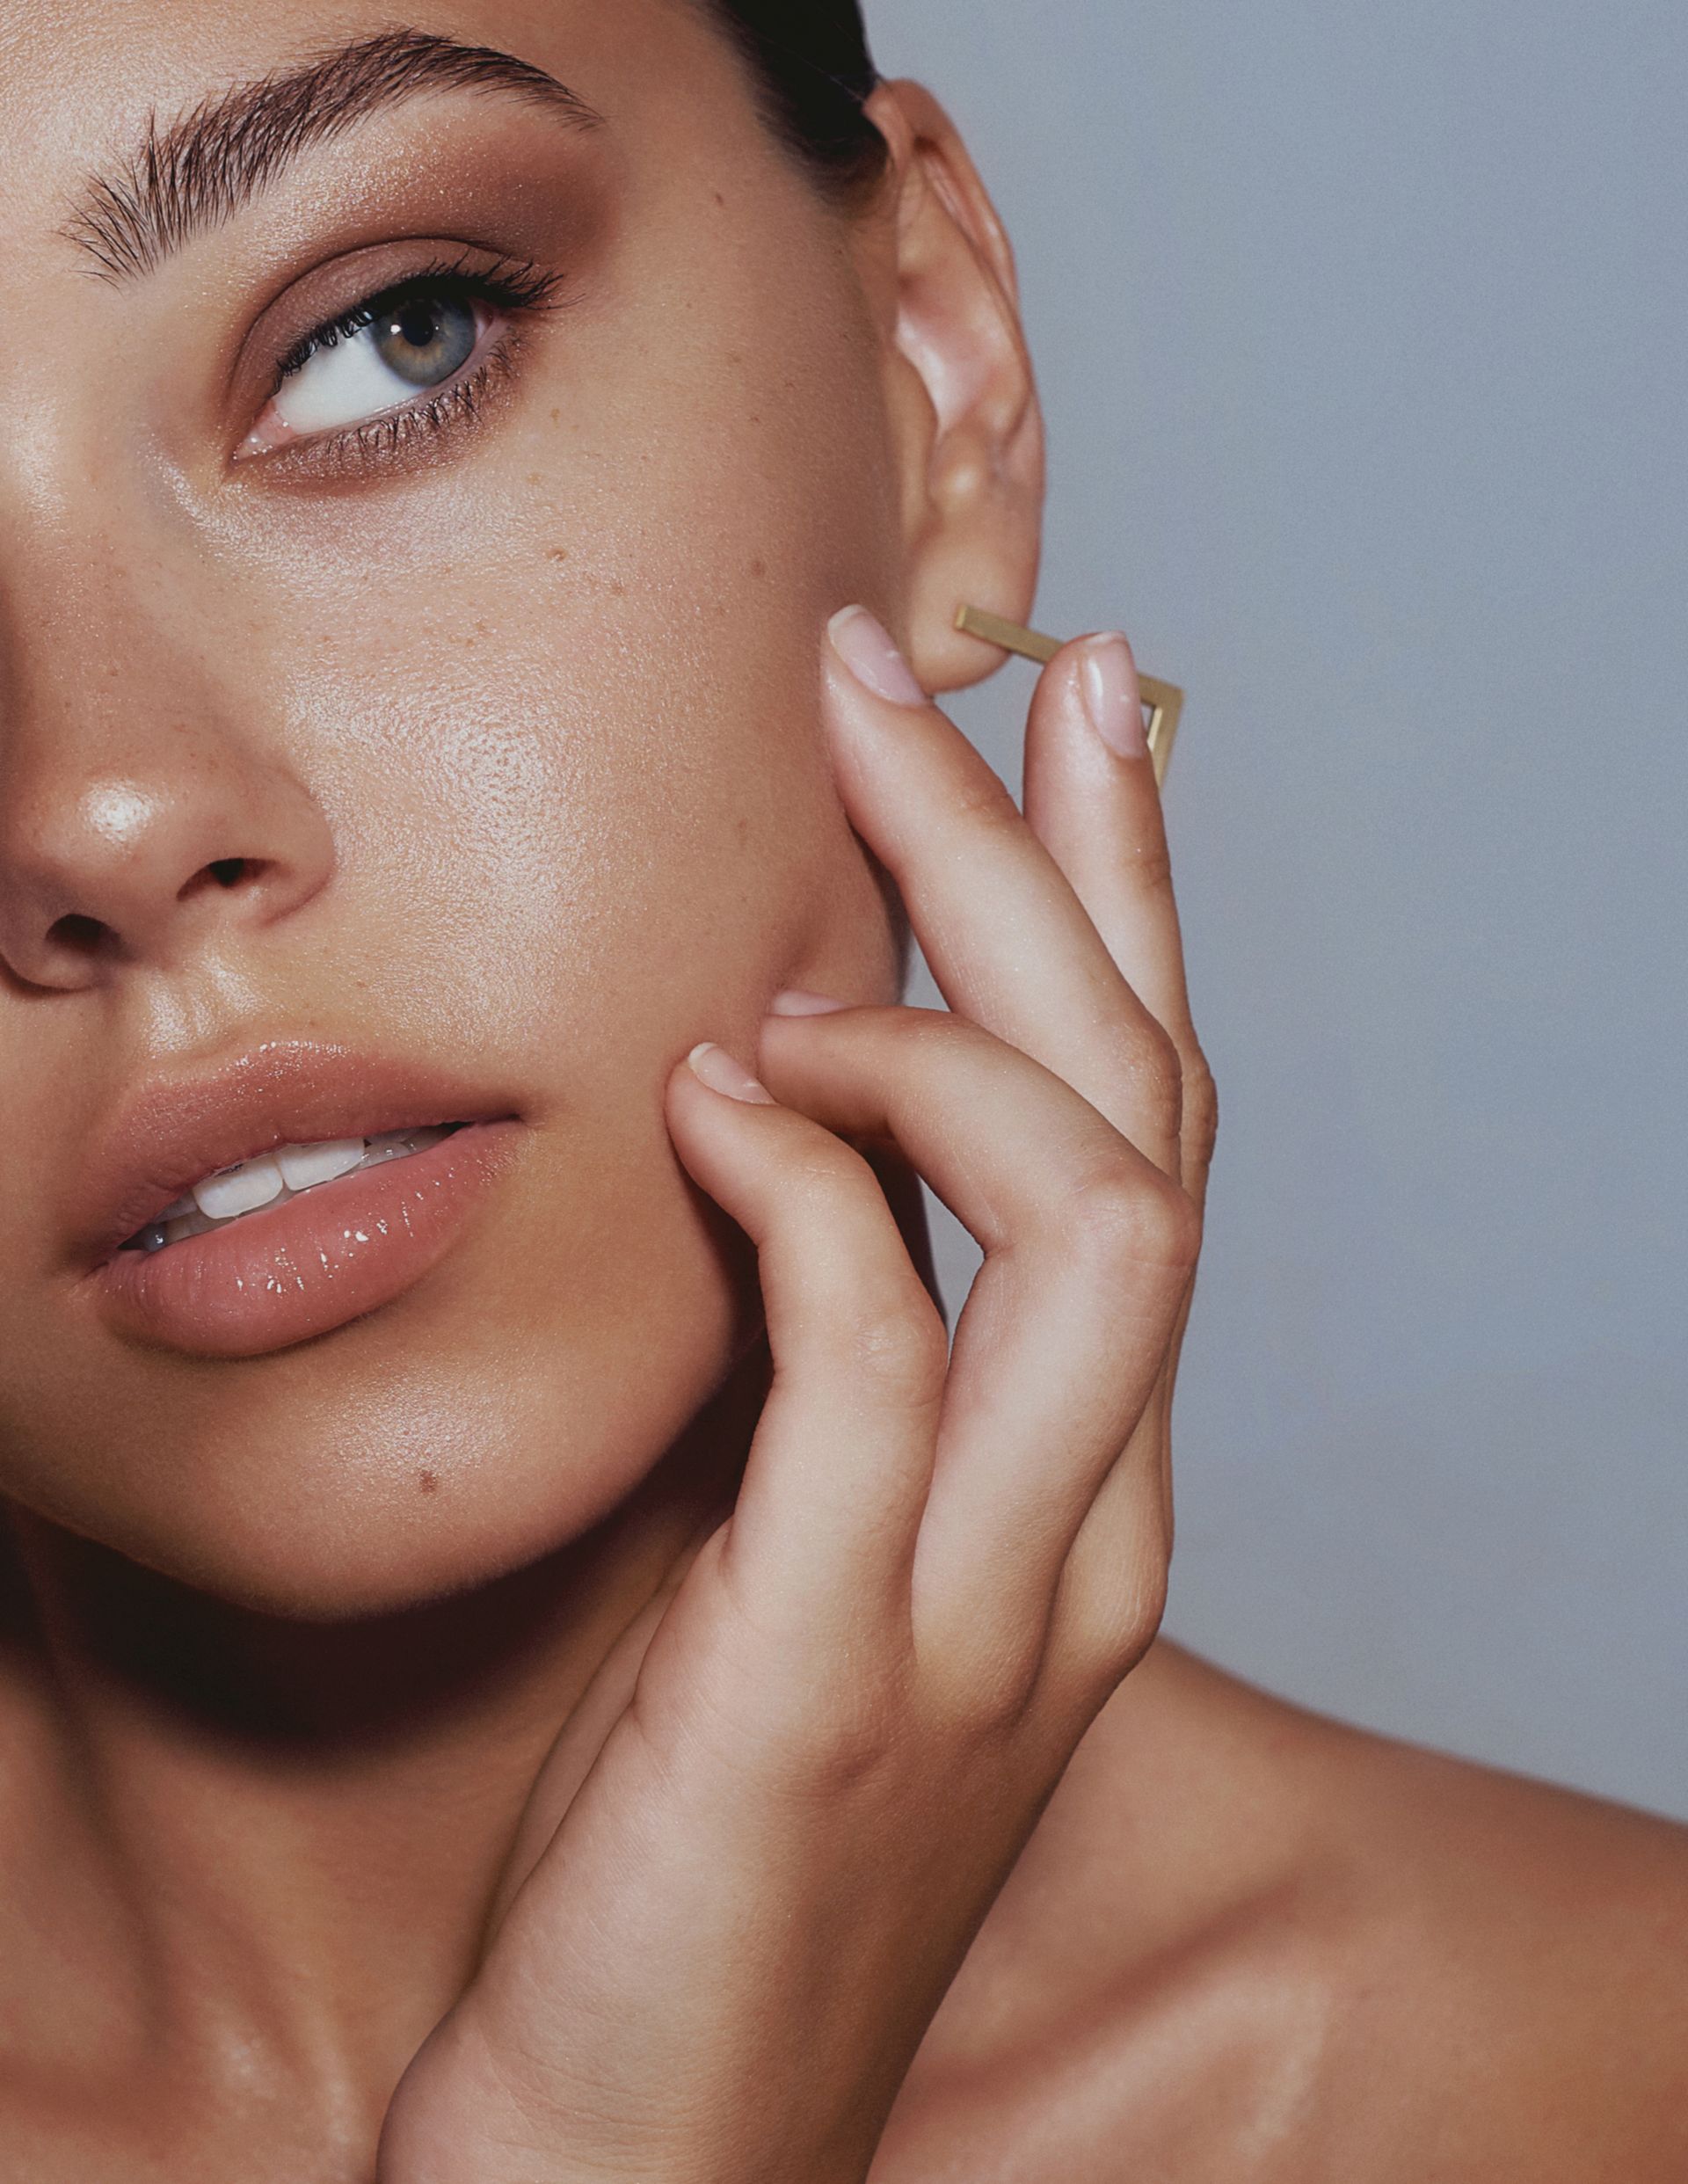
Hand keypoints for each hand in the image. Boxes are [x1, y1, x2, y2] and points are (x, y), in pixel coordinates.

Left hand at [377, 607, 1215, 2183]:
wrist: (636, 2165)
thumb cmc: (687, 1856)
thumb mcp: (783, 1576)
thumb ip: (819, 1380)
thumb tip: (766, 1148)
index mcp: (1078, 1497)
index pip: (1153, 1144)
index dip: (1121, 910)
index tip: (1063, 715)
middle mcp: (1086, 1528)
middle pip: (1152, 1122)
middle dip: (1054, 867)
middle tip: (942, 676)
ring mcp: (990, 1599)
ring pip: (1094, 1211)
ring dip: (950, 1018)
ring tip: (797, 952)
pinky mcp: (844, 1663)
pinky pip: (881, 1352)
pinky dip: (810, 1186)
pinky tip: (715, 1096)